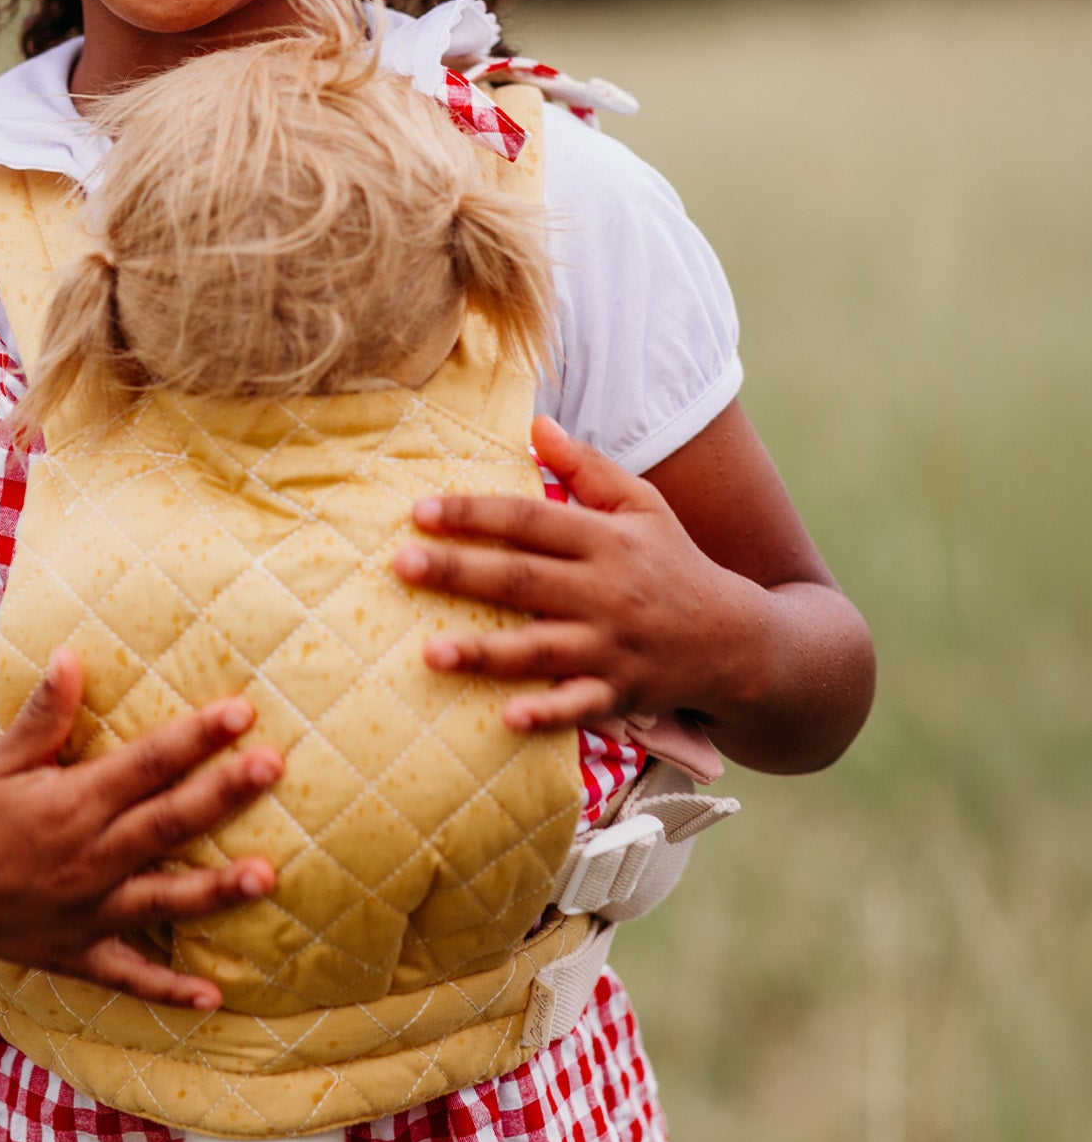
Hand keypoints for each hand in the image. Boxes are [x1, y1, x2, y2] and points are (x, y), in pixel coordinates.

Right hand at [0, 649, 282, 1010]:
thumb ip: (44, 713)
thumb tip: (72, 655)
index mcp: (70, 804)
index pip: (145, 763)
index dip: (195, 736)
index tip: (241, 711)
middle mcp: (85, 858)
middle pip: (167, 822)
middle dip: (223, 793)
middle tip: (274, 766)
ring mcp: (84, 912)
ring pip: (162, 899)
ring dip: (215, 890)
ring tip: (267, 877)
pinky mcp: (75, 952)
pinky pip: (127, 976)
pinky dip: (168, 991)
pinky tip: (213, 998)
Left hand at [393, 414, 757, 733]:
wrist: (740, 641)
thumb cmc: (676, 563)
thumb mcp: (644, 505)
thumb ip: (587, 466)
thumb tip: (534, 423)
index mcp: (606, 540)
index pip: (530, 520)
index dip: (475, 514)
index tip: (420, 511)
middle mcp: (606, 591)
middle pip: (523, 579)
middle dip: (460, 571)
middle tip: (401, 564)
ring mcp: (612, 647)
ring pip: (541, 648)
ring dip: (485, 651)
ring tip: (430, 651)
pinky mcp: (621, 694)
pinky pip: (579, 706)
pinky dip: (546, 713)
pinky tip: (506, 717)